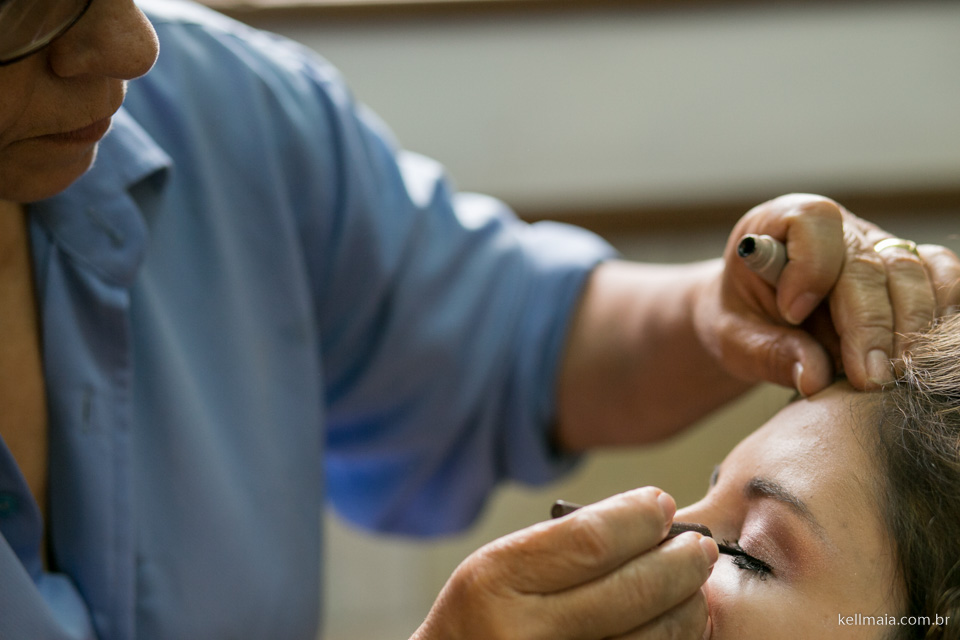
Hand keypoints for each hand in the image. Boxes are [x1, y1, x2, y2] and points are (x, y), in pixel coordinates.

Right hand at [411, 488, 716, 639]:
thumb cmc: (480, 619)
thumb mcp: (498, 571)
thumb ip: (561, 549)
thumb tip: (648, 525)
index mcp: (496, 582)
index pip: (590, 541)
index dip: (637, 519)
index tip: (661, 503)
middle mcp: (523, 634)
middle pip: (631, 590)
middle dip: (679, 562)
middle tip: (699, 546)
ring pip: (651, 638)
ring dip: (687, 607)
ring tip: (694, 585)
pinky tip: (677, 624)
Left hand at [696, 193, 959, 394]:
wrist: (756, 318)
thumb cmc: (740, 321)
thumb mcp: (733, 338)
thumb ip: (768, 353)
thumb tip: (816, 378)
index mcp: (779, 224)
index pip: (813, 222)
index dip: (810, 267)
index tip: (793, 314)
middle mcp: (837, 228)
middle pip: (867, 262)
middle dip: (870, 323)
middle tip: (868, 378)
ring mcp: (877, 246)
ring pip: (911, 272)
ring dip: (910, 327)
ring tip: (896, 376)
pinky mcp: (908, 270)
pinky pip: (942, 277)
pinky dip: (943, 312)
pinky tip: (924, 355)